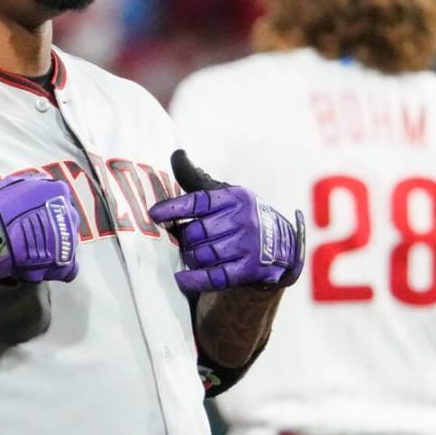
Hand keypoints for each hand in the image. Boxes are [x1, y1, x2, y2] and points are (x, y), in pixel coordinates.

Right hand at [0, 171, 80, 283]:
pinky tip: (42, 268)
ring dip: (54, 248)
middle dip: (53, 228)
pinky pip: (69, 268)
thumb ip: (29, 182)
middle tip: (33, 235)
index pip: (60, 200)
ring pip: (67, 243)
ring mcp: (70, 238)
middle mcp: (70, 213)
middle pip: (66, 221)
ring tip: (33, 253)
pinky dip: (58, 269)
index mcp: (59, 191)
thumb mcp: (12, 183)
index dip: (46, 210)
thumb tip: (37, 182)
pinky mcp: (66, 262)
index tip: (34, 216)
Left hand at [149, 150, 304, 293]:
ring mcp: (248, 245)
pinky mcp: (249, 269)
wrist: (282, 245)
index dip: (173, 208)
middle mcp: (243, 220)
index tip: (153, 214)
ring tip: (191, 254)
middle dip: (184, 239)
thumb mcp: (227, 195)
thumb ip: (198, 180)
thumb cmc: (243, 216)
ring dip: (190, 257)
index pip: (198, 201)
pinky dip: (195, 279)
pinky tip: (181, 279)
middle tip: (182, 240)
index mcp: (235, 198)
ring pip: (203, 254)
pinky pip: (216, 277)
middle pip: (196, 233)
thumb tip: (177, 155)